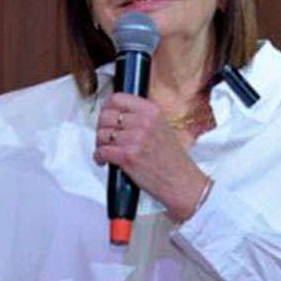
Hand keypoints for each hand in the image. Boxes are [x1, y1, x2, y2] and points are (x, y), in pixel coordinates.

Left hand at [95, 94, 212, 220]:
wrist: (181, 182)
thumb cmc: (171, 159)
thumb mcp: (161, 127)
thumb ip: (141, 117)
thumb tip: (116, 113)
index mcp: (152, 111)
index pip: (117, 98)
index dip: (106, 108)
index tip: (105, 116)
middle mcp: (144, 121)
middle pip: (106, 116)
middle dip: (101, 128)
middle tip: (105, 137)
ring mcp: (135, 139)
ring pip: (101, 134)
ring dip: (99, 144)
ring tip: (106, 150)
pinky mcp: (127, 156)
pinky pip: (101, 151)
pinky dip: (99, 157)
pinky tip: (104, 161)